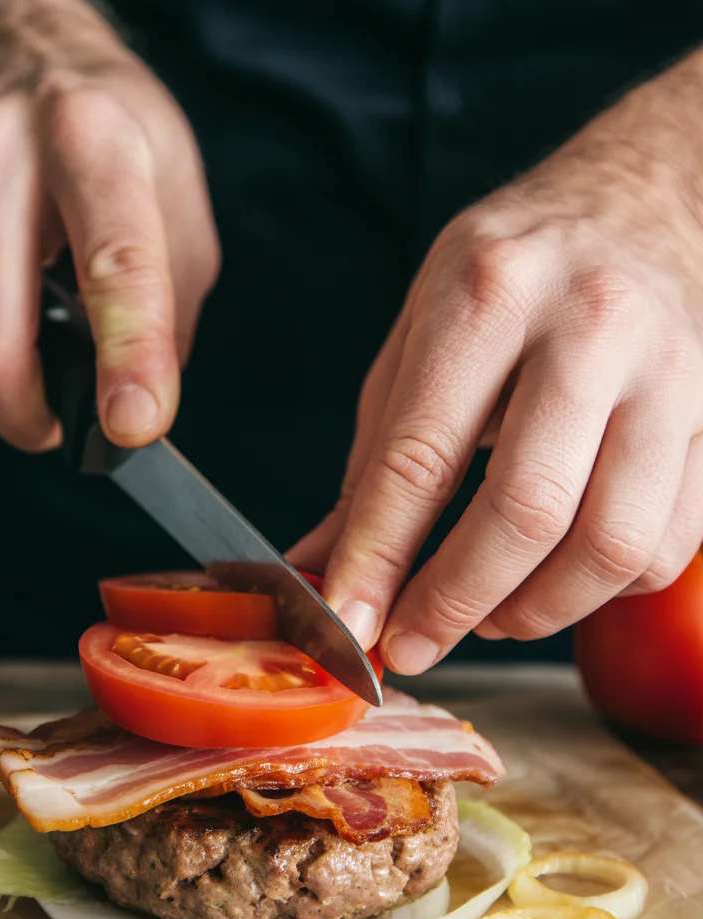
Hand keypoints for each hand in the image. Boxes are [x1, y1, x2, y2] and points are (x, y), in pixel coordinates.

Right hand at [0, 46, 218, 450]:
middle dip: (26, 416)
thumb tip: (133, 411)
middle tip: (55, 422)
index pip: (114, 266)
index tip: (132, 426)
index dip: (128, 359)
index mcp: (91, 139)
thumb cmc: (109, 147)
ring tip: (28, 353)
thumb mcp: (179, 213)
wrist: (16, 65)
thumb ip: (167, 315)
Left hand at [291, 56, 702, 672]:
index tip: (349, 622)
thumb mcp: (424, 329)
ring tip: (489, 616)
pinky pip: (667, 545)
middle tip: (412, 644)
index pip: (420, 454)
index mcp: (489, 292)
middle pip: (526, 512)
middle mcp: (589, 327)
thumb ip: (377, 452)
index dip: (378, 556)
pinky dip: (602, 589)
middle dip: (455, 603)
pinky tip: (559, 575)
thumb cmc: (516, 271)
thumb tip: (323, 564)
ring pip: (611, 546)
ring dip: (537, 611)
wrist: (648, 200)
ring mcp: (670, 373)